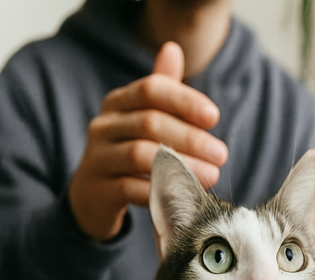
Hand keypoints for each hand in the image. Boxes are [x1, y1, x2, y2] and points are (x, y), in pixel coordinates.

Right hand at [68, 41, 228, 240]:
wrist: (93, 196)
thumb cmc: (128, 150)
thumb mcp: (143, 117)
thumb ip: (162, 89)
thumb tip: (173, 48)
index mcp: (118, 103)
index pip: (151, 90)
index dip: (185, 101)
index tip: (214, 117)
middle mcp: (104, 125)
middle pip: (150, 123)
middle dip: (191, 138)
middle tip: (221, 154)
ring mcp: (98, 157)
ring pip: (141, 155)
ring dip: (183, 166)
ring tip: (212, 175)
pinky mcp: (99, 190)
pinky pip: (132, 188)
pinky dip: (162, 191)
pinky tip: (187, 196)